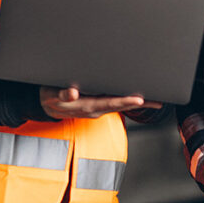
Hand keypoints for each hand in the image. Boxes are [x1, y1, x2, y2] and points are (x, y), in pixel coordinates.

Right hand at [40, 86, 159, 118]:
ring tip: (155, 101)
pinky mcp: (98, 105)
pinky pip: (116, 104)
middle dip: (138, 103)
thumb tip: (72, 93)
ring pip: (120, 106)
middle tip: (156, 101)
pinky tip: (141, 100)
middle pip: (120, 106)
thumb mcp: (52, 94)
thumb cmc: (51, 96)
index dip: (125, 101)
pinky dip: (129, 102)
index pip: (110, 103)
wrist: (47, 104)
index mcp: (87, 106)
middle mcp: (96, 109)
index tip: (139, 100)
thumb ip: (62, 94)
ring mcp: (98, 108)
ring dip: (138, 103)